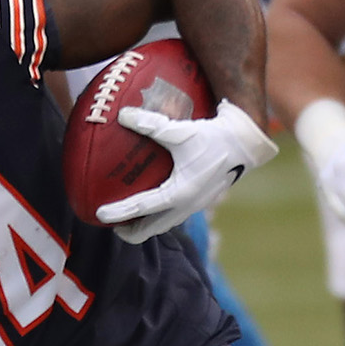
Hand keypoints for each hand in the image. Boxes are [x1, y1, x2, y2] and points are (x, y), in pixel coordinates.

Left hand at [96, 105, 277, 243]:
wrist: (245, 143)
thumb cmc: (214, 137)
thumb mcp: (181, 130)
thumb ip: (151, 124)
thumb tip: (122, 115)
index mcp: (180, 194)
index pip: (142, 208)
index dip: (119, 213)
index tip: (99, 215)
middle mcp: (186, 206)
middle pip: (150, 229)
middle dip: (129, 231)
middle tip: (109, 224)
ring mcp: (194, 206)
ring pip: (162, 224)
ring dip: (143, 224)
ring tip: (125, 217)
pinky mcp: (199, 200)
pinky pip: (172, 214)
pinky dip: (157, 214)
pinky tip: (150, 200)